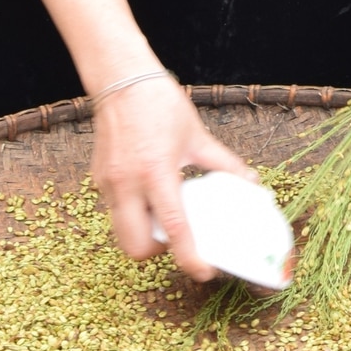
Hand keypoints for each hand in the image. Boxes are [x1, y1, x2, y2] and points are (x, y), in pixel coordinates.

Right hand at [91, 75, 254, 280]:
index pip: (173, 227)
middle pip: (136, 247)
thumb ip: (224, 164)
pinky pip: (116, 212)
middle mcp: (127, 184)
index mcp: (155, 172)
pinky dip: (135, 215)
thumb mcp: (196, 136)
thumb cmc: (159, 104)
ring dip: (145, 235)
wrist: (120, 79)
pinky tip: (151, 194)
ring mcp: (108, 184)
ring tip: (166, 215)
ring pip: (123, 233)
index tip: (203, 271)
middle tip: (179, 239)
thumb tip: (251, 183)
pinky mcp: (99, 180)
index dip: (189, 256)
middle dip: (159, 254)